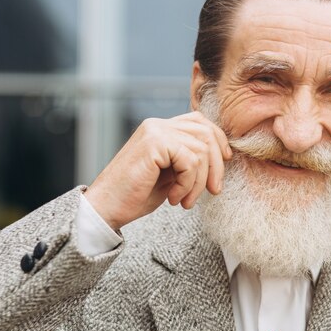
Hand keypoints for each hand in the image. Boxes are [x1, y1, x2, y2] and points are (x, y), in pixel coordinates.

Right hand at [84, 112, 231, 230]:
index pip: (200, 122)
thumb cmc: (136, 195)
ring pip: (201, 149)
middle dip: (216, 165)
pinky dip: (188, 184)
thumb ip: (189, 159)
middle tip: (213, 191)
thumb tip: (221, 156)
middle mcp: (157, 124)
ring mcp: (155, 131)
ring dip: (199, 182)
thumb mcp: (171, 174)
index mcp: (161, 128)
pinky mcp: (154, 143)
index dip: (218, 141)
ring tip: (186, 201)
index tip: (225, 162)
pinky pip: (190, 161)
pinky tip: (174, 198)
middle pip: (206, 133)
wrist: (106, 208)